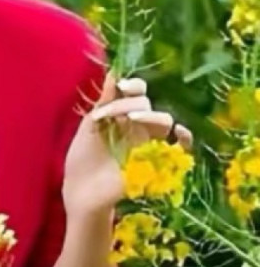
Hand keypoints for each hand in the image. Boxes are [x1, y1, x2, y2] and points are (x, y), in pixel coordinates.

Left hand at [61, 71, 193, 217]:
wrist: (82, 193)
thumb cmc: (82, 161)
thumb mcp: (89, 128)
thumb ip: (104, 103)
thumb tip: (113, 73)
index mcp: (119, 116)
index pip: (135, 93)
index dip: (132, 85)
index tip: (121, 86)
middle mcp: (136, 126)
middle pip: (146, 103)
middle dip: (130, 103)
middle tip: (109, 115)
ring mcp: (148, 143)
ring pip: (163, 120)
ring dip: (149, 115)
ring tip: (131, 120)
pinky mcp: (157, 161)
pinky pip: (181, 147)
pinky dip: (184, 137)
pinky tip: (177, 132)